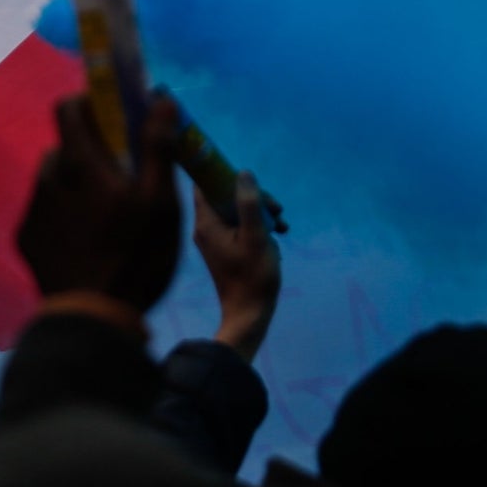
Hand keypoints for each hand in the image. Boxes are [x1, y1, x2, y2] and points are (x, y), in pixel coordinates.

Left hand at [16, 93, 183, 326]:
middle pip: (62, 145)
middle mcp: (47, 178)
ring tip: (101, 211)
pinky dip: (62, 213)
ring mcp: (33, 209)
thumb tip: (160, 99)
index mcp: (79, 164)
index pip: (68, 108)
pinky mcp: (25, 238)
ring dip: (72, 182)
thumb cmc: (134, 256)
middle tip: (117, 174)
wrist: (92, 318)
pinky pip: (44, 210)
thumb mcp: (161, 203)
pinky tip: (84, 239)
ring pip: (51, 179)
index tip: (112, 116)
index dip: (89, 103)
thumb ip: (157, 148)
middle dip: (87, 150)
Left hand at [194, 173, 280, 360]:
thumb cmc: (252, 277)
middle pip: (225, 196)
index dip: (222, 173)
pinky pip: (238, 228)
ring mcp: (214, 240)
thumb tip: (243, 172)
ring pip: (235, 212)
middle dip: (252, 197)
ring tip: (283, 225)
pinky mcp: (224, 249)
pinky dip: (257, 228)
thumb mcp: (256, 237)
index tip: (245, 174)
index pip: (203, 183)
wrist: (249, 314)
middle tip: (276, 208)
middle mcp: (204, 228)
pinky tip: (277, 239)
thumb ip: (249, 203)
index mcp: (206, 223)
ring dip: (260, 213)